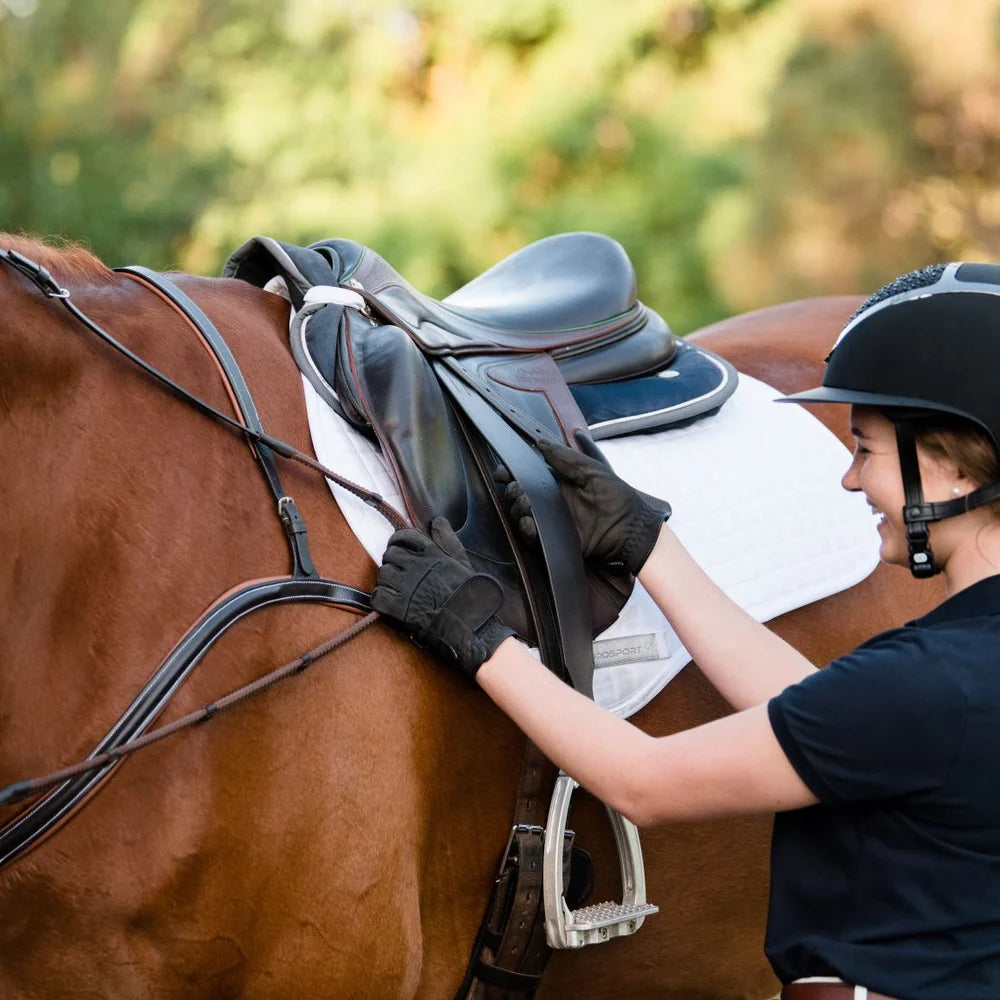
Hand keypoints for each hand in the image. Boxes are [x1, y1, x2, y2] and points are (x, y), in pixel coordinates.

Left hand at [373, 516, 515, 676]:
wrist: (470, 623)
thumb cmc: (469, 593)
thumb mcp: (462, 561)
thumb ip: (448, 540)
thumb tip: (437, 521)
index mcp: (432, 553)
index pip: (404, 536)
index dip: (397, 541)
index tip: (398, 548)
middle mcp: (417, 566)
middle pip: (390, 554)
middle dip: (392, 562)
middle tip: (398, 573)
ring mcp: (407, 586)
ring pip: (383, 574)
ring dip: (386, 581)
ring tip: (396, 589)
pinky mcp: (399, 607)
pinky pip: (378, 596)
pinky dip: (380, 599)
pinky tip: (389, 603)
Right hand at [502, 433, 669, 574]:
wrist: (631, 528)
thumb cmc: (617, 495)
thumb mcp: (594, 469)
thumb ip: (567, 457)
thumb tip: (539, 443)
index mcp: (560, 480)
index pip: (529, 473)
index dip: (512, 471)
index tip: (502, 471)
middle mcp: (552, 499)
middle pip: (520, 493)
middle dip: (513, 490)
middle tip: (517, 489)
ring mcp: (553, 519)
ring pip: (522, 512)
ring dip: (518, 507)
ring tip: (525, 504)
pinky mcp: (555, 538)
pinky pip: (532, 535)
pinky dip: (526, 528)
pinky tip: (528, 521)